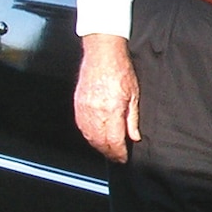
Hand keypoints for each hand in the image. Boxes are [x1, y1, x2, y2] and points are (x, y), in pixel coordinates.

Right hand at [75, 34, 140, 163]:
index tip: (123, 157)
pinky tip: (95, 137)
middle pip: (100, 142)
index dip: (119, 152)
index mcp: (111, 110)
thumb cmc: (120, 70)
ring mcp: (84, 108)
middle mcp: (95, 112)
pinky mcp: (78, 104)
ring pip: (89, 136)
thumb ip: (132, 119)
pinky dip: (88, 135)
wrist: (102, 54)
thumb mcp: (134, 95)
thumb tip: (134, 137)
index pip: (114, 141)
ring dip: (98, 146)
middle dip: (109, 152)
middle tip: (117, 157)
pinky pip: (81, 126)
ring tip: (108, 150)